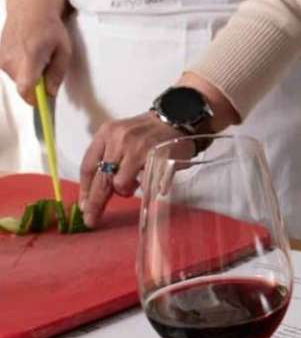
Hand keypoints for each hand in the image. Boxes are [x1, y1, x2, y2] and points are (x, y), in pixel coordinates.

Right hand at [0, 5, 70, 104]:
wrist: (29, 10)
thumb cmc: (49, 29)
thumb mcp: (64, 50)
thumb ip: (57, 73)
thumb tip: (50, 92)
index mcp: (30, 57)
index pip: (25, 87)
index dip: (33, 99)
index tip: (42, 101)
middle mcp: (11, 60)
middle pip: (22, 87)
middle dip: (35, 85)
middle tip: (46, 70)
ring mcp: (1, 59)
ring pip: (17, 80)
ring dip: (28, 75)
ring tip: (37, 58)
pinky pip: (11, 72)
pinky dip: (20, 68)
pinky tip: (26, 54)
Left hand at [79, 112, 185, 227]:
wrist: (178, 118)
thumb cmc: (148, 133)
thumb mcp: (122, 136)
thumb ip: (109, 157)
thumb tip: (96, 190)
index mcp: (107, 133)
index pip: (89, 165)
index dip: (85, 189)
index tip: (83, 205)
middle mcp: (120, 139)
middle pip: (102, 178)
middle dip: (95, 202)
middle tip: (91, 219)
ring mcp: (140, 148)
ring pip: (120, 182)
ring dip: (125, 190)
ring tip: (134, 184)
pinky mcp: (157, 158)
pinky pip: (146, 183)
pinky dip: (147, 187)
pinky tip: (150, 181)